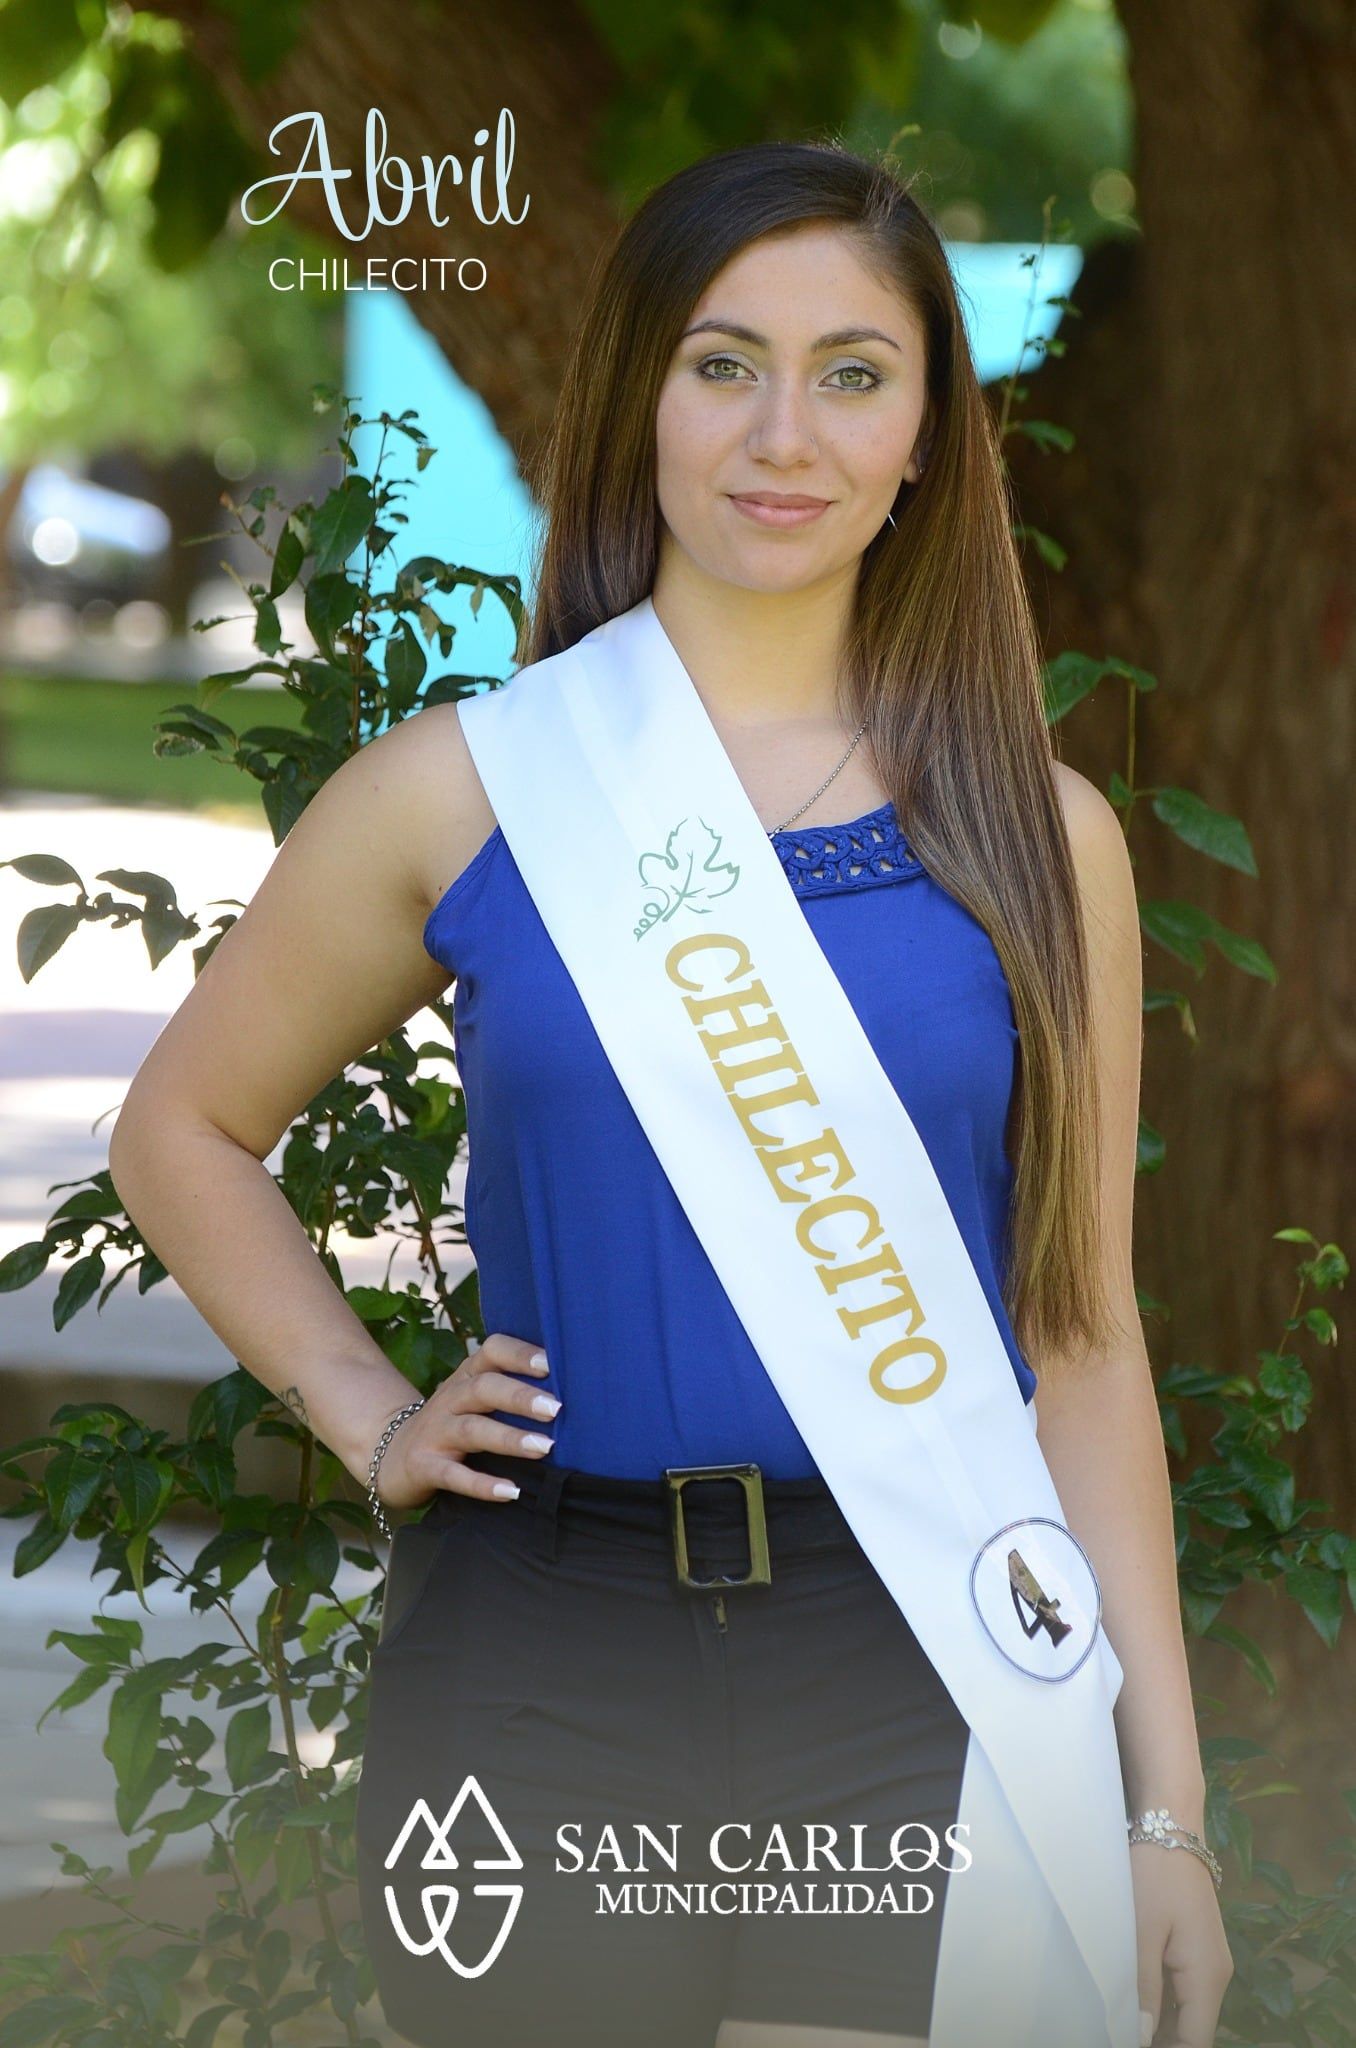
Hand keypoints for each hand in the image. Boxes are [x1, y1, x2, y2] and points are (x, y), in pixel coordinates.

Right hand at [373, 1333, 559, 1508]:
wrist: (391, 1452)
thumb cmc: (452, 1422)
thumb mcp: (474, 1397)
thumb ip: (510, 1386)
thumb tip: (575, 1388)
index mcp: (467, 1376)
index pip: (491, 1350)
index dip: (519, 1354)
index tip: (551, 1364)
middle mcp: (451, 1398)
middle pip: (484, 1388)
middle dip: (520, 1396)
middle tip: (556, 1408)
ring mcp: (436, 1432)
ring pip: (473, 1429)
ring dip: (509, 1438)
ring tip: (544, 1447)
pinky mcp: (425, 1466)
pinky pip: (453, 1476)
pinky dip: (482, 1484)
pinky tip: (510, 1492)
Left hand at [1132, 1839, 1233, 2045]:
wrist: (1171, 1826)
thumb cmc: (1154, 1874)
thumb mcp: (1141, 1931)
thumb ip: (1142, 1986)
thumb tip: (1142, 2037)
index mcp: (1207, 1977)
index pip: (1196, 2042)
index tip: (1129, 2046)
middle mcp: (1214, 1976)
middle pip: (1193, 2031)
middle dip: (1161, 2041)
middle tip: (1116, 2035)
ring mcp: (1207, 1962)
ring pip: (1186, 2012)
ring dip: (1159, 2025)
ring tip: (1119, 2025)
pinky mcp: (1195, 1949)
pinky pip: (1181, 1990)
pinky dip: (1161, 2003)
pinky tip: (1131, 2005)